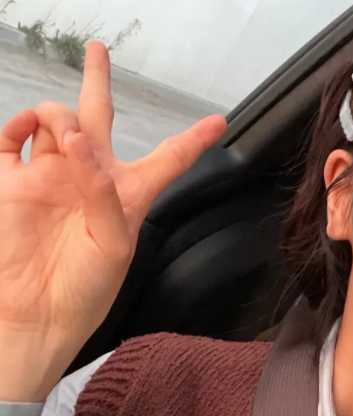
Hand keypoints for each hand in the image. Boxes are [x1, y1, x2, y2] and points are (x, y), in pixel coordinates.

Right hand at [0, 40, 226, 396]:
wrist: (36, 314)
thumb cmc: (86, 289)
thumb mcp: (113, 245)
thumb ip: (101, 191)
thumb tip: (76, 140)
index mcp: (128, 196)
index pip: (168, 160)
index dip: (192, 141)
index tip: (219, 121)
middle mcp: (91, 178)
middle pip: (98, 117)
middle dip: (97, 81)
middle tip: (98, 50)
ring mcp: (51, 176)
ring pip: (57, 120)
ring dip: (61, 116)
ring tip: (67, 139)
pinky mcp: (15, 182)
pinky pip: (12, 138)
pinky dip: (17, 126)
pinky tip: (28, 134)